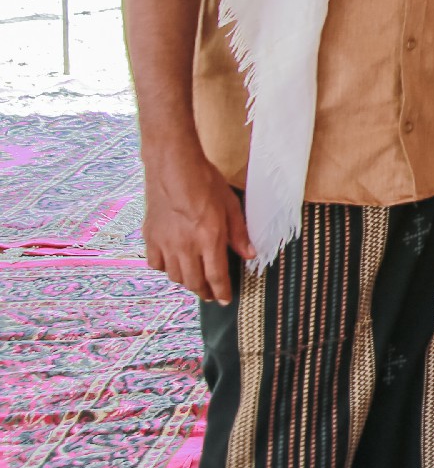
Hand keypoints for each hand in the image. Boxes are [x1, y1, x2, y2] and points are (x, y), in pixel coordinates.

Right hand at [143, 139, 252, 302]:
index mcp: (208, 240)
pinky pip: (156, 263)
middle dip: (204, 292)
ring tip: (195, 281)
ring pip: (174, 276)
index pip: (216, 276)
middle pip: (194, 281)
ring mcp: (165, 243)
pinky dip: (166, 268)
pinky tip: (173, 264)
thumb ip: (239, 233)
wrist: (173, 167)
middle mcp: (185, 246)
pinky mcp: (150, 237)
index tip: (224, 300)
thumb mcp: (231, 205)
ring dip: (187, 282)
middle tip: (211, 294)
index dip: (221, 292)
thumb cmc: (205, 182)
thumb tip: (249, 255)